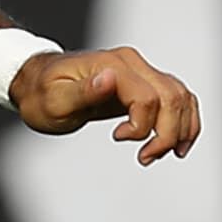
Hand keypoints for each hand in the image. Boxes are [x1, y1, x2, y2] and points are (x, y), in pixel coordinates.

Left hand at [10, 45, 202, 166]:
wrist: (37, 82)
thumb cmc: (42, 93)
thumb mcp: (54, 100)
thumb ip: (84, 92)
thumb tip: (109, 80)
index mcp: (113, 66)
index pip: (148, 98)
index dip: (143, 126)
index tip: (118, 139)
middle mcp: (132, 63)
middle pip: (172, 98)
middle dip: (168, 134)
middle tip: (146, 158)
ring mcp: (140, 71)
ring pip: (180, 97)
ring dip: (180, 129)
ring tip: (158, 154)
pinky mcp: (142, 82)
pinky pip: (176, 98)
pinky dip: (184, 120)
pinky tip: (176, 143)